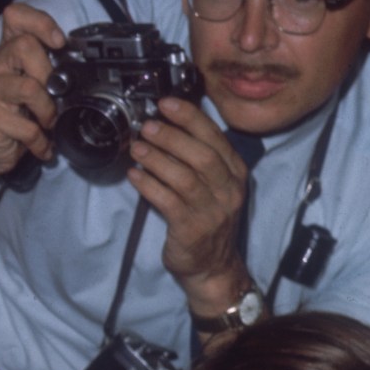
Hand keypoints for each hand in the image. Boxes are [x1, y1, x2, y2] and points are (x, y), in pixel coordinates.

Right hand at [0, 1, 65, 173]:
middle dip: (49, 73)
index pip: (15, 16)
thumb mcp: (29, 85)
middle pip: (25, 46)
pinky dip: (40, 140)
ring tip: (48, 123)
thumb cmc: (11, 115)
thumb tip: (78, 64)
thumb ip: (45, 69)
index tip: (59, 42)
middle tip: (54, 95)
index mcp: (6, 52)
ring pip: (29, 87)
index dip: (40, 22)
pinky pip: (27, 126)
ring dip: (47, 110)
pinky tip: (41, 146)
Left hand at [129, 95, 250, 315]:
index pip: (216, 138)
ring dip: (157, 159)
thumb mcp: (213, 187)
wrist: (211, 266)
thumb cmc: (206, 220)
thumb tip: (166, 129)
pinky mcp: (192, 229)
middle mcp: (229, 190)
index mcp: (236, 174)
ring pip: (184, 177)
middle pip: (202, 155)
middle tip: (147, 125)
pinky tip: (133, 175)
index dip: (191, 118)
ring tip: (136, 147)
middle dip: (173, 136)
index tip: (167, 103)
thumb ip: (198, 161)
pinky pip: (168, 201)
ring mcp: (213, 211)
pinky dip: (149, 185)